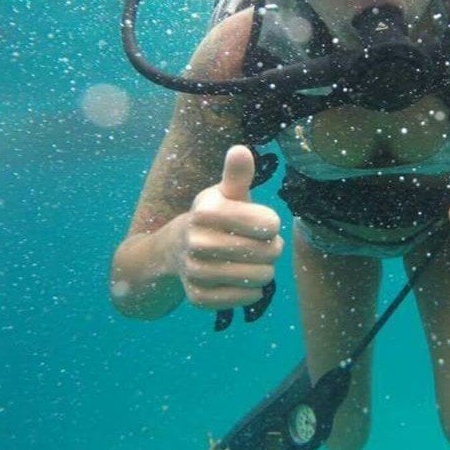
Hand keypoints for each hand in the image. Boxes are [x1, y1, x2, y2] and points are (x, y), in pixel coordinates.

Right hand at [175, 145, 282, 309]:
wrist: (177, 250)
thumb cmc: (215, 217)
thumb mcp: (225, 193)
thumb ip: (236, 175)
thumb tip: (240, 150)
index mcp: (206, 211)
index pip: (268, 224)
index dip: (271, 224)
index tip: (262, 222)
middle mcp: (196, 242)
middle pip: (267, 251)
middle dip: (272, 248)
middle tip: (262, 244)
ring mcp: (195, 272)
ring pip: (260, 276)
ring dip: (265, 270)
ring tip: (254, 261)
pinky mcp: (199, 297)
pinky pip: (246, 298)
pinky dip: (252, 291)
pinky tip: (243, 278)